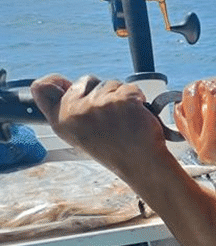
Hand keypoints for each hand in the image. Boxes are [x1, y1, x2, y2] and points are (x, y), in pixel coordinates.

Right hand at [31, 74, 166, 179]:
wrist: (142, 165)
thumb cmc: (116, 151)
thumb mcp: (81, 135)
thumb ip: (71, 111)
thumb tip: (62, 84)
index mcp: (61, 122)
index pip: (41, 89)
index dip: (54, 80)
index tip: (65, 84)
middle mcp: (74, 112)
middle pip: (86, 80)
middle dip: (101, 91)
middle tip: (111, 116)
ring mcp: (98, 105)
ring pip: (111, 84)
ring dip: (122, 97)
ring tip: (126, 120)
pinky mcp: (121, 100)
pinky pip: (130, 88)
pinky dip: (138, 99)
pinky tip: (138, 116)